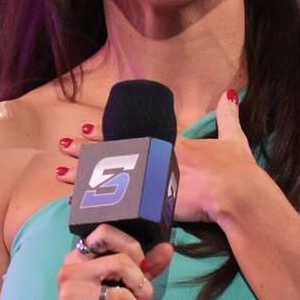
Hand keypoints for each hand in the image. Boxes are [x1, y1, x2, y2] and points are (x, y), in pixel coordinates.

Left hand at [53, 90, 261, 221]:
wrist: (239, 195)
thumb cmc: (238, 171)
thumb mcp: (233, 139)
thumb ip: (228, 117)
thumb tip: (230, 94)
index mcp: (174, 145)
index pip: (132, 135)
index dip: (109, 131)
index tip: (87, 126)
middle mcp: (158, 160)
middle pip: (116, 153)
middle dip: (88, 150)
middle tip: (64, 146)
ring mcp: (153, 182)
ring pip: (110, 177)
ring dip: (83, 177)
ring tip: (60, 174)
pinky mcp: (153, 204)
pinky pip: (118, 204)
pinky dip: (99, 205)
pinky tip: (79, 205)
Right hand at [55, 223, 171, 299]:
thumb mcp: (125, 288)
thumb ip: (144, 268)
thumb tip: (167, 248)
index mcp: (79, 258)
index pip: (105, 231)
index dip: (131, 245)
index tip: (142, 265)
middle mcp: (71, 271)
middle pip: (121, 262)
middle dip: (143, 287)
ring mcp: (69, 292)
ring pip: (122, 295)